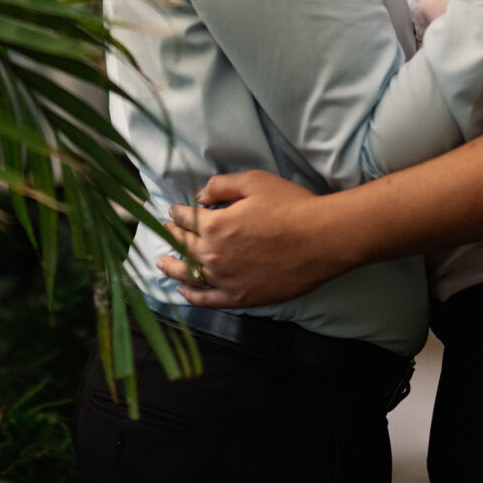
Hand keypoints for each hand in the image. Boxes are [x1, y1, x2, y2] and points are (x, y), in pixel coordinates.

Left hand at [156, 170, 348, 308]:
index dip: (178, 212)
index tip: (173, 211)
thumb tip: (199, 196)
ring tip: (161, 264)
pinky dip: (192, 295)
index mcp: (214, 225)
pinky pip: (207, 300)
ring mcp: (226, 280)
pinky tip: (184, 290)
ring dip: (171, 267)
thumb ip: (221, 186)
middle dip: (171, 236)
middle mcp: (213, 255)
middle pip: (183, 246)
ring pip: (188, 275)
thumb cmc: (291, 206)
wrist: (322, 239)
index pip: (186, 218)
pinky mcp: (241, 298)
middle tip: (164, 231)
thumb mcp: (254, 182)